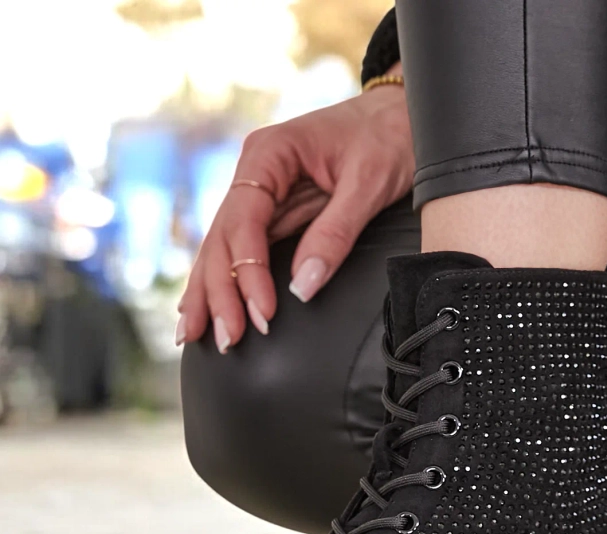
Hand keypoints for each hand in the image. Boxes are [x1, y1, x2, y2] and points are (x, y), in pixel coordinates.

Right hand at [177, 76, 412, 352]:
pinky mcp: (273, 213)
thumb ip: (334, 233)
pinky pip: (241, 251)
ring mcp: (260, 194)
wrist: (402, 116)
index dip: (248, 272)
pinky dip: (224, 281)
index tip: (263, 312)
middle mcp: (254, 173)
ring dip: (210, 293)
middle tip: (227, 338)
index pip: (243, 221)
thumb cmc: (387, 138)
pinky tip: (205, 309)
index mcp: (268, 153)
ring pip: (222, 248)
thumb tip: (302, 287)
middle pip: (222, 238)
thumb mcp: (367, 183)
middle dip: (220, 292)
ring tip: (198, 334)